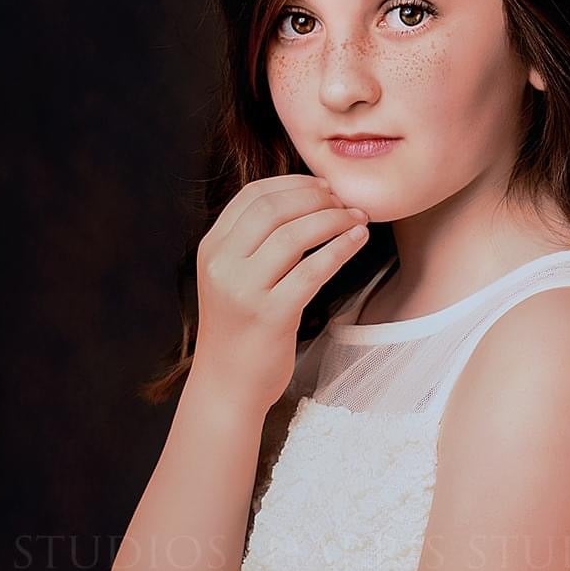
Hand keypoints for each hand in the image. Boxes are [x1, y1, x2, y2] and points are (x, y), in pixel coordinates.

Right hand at [191, 174, 370, 407]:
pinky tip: (358, 240)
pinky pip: (312, 271)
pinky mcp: (270, 315)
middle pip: (274, 209)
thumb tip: (301, 204)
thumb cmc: (240, 331)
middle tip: (345, 201)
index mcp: (212, 249)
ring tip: (357, 218)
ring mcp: (244, 290)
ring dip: (333, 219)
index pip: (252, 196)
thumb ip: (253, 244)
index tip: (323, 186)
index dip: (293, 184)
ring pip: (293, 235)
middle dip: (316, 198)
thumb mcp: (234, 279)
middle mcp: (222, 265)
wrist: (228, 385)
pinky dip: (339, 250)